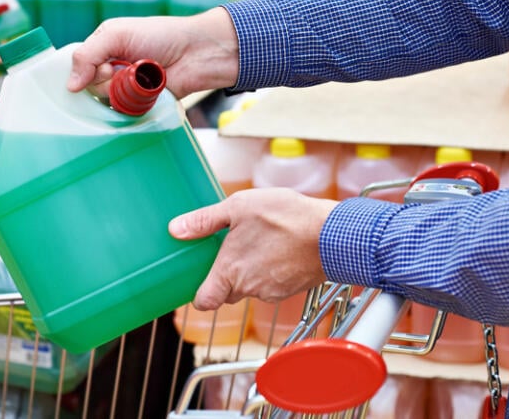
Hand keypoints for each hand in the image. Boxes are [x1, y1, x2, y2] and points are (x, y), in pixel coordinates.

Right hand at [68, 8, 240, 98]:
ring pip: (104, 100)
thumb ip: (88, 55)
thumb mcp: (117, 34)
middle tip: (118, 69)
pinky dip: (128, 105)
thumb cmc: (161, 36)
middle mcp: (113, 66)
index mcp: (105, 45)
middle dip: (103, 79)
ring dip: (117, 91)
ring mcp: (126, 86)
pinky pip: (122, 112)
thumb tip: (70, 85)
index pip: (79, 63)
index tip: (100, 65)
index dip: (84, 68)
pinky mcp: (139, 103)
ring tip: (137, 78)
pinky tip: (140, 94)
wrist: (197, 53)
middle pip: (89, 84)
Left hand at [170, 188, 338, 310]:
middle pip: (227, 293)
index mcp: (230, 272)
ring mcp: (271, 291)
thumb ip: (205, 221)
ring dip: (250, 272)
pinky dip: (270, 272)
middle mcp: (248, 288)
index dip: (199, 294)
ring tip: (258, 243)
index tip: (200, 278)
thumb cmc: (285, 217)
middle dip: (226, 276)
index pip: (204, 302)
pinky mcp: (290, 289)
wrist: (332, 234)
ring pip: (250, 288)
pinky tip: (278, 249)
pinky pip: (271, 285)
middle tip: (231, 249)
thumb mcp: (238, 207)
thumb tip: (176, 229)